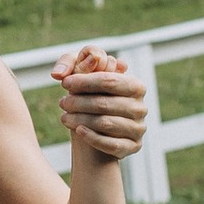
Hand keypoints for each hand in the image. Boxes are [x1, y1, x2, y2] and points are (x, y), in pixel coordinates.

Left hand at [52, 44, 146, 167]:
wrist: (96, 129)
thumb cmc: (89, 95)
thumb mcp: (81, 75)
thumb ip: (77, 61)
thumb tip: (90, 57)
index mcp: (136, 85)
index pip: (109, 80)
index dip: (84, 81)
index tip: (65, 83)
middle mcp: (141, 107)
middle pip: (104, 103)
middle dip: (78, 102)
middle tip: (62, 103)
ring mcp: (139, 128)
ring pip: (106, 124)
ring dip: (80, 119)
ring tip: (64, 116)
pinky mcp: (133, 146)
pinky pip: (112, 144)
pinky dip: (92, 137)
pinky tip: (78, 130)